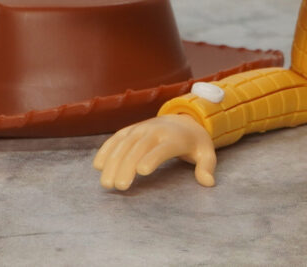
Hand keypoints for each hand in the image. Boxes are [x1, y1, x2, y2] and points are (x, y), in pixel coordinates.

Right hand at [93, 114, 216, 190]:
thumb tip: (208, 182)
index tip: (142, 171)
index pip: (163, 147)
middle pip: (139, 147)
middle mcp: (156, 130)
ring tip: (107, 184)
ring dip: (113, 163)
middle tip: (120, 187)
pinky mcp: (130, 130)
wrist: (183, 120)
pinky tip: (98, 166)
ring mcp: (141, 128)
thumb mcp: (206, 153)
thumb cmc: (193, 143)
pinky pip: (116, 139)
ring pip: (124, 144)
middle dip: (127, 166)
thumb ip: (207, 167)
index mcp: (175, 137)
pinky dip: (106, 150)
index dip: (153, 157)